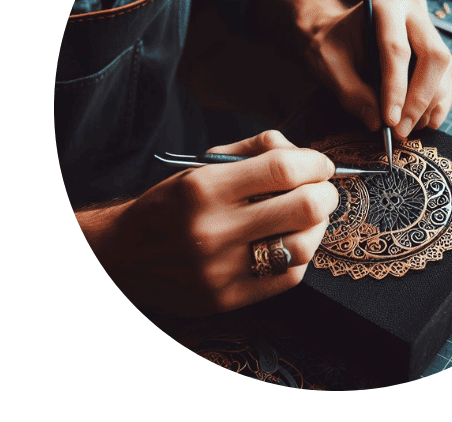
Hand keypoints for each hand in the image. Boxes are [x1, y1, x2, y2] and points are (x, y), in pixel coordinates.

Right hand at [76, 130, 336, 317]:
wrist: (125, 254)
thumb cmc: (172, 205)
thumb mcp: (201, 166)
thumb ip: (255, 152)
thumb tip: (306, 154)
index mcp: (203, 188)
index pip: (283, 169)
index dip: (314, 163)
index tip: (320, 164)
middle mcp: (211, 230)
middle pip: (304, 207)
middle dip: (325, 194)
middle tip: (322, 191)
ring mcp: (221, 270)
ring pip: (304, 246)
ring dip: (317, 227)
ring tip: (308, 218)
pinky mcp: (228, 299)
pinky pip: (289, 277)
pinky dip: (299, 255)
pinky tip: (288, 242)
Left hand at [307, 0, 451, 136]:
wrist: (341, 35)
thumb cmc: (333, 44)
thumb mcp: (328, 64)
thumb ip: (350, 92)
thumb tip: (376, 122)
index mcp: (386, 4)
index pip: (398, 49)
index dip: (396, 88)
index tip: (390, 120)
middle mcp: (415, 12)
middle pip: (433, 57)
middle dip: (419, 99)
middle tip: (401, 130)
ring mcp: (431, 32)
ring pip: (445, 70)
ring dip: (430, 105)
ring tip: (407, 129)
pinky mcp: (438, 53)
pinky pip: (449, 80)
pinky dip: (438, 105)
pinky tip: (421, 123)